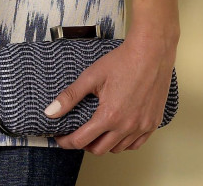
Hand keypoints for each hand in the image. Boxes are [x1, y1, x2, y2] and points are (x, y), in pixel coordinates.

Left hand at [45, 33, 176, 154]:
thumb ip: (70, 96)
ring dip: (104, 144)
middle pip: (99, 150)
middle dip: (84, 145)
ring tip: (95, 132)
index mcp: (109, 116)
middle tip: (76, 133)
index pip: (81, 141)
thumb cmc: (122, 61)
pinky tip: (116, 132)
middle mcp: (126, 126)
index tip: (60, 138)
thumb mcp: (91, 76)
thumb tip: (50, 112)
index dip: (66, 141)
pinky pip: (136, 145)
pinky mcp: (153, 124)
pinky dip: (123, 143)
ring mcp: (141, 127)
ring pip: (118, 149)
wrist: (150, 53)